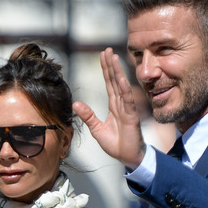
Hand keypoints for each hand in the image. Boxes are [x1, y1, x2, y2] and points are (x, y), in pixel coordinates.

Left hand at [72, 48, 145, 169]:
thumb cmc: (116, 144)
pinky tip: (121, 79)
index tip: (103, 55)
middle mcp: (121, 104)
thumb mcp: (97, 129)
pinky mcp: (131, 117)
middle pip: (114, 81)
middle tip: (107, 49)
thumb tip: (75, 104)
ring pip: (121, 86)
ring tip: (114, 57)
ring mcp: (127, 109)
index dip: (106, 69)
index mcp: (114, 106)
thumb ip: (88, 116)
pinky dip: (124, 89)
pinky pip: (127, 101)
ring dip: (117, 72)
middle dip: (111, 65)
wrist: (128, 158)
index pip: (109, 83)